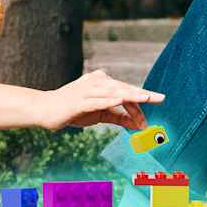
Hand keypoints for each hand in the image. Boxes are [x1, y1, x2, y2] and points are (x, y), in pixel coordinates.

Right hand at [36, 70, 163, 130]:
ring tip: (147, 98)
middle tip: (161, 98)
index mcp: (102, 82)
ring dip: (131, 96)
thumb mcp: (99, 114)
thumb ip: (118, 117)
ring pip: (114, 92)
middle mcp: (96, 82)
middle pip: (124, 89)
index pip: (126, 91)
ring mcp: (87, 90)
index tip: (155, 107)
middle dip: (143, 95)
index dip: (140, 102)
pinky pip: (97, 100)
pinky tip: (121, 99)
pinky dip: (110, 99)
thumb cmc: (73, 110)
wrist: (45, 109)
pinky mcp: (79, 100)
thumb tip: (138, 125)